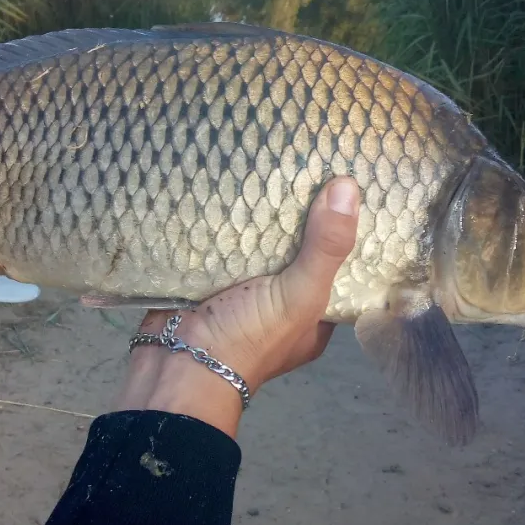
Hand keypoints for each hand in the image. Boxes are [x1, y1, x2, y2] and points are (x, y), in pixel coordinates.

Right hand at [114, 177, 361, 437]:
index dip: (344, 228)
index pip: (339, 265)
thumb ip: (326, 247)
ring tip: (276, 158)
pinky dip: (227, 218)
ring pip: (258, 243)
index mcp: (312, 315)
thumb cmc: (245, 339)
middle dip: (301, 213)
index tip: (348, 181)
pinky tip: (232, 179)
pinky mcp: (207, 277)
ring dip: (262, 212)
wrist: (174, 365)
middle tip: (309, 160)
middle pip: (297, 249)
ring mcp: (241, 290)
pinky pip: (223, 241)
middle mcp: (280, 302)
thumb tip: (350, 186)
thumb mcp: (298, 295)